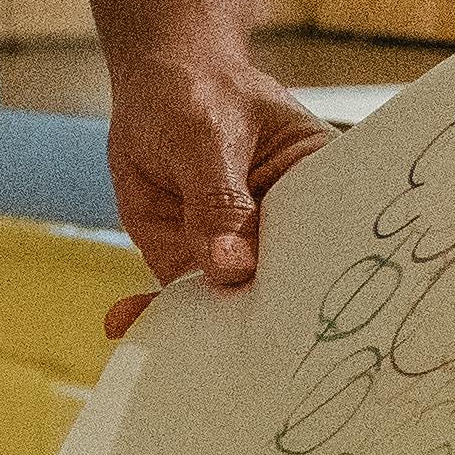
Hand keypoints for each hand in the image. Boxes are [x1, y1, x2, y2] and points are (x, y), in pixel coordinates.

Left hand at [100, 39, 331, 339]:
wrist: (153, 89)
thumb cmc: (198, 92)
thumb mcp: (206, 135)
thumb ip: (219, 200)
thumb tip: (231, 268)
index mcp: (323, 189)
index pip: (332, 244)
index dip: (323, 287)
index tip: (307, 329)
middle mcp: (288, 232)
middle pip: (288, 289)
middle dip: (267, 329)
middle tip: (245, 366)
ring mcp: (241, 254)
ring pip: (232, 305)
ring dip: (206, 334)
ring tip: (181, 361)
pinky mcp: (195, 264)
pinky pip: (179, 300)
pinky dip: (151, 315)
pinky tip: (122, 322)